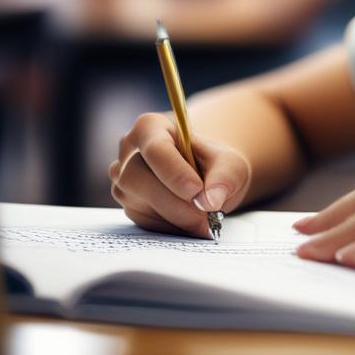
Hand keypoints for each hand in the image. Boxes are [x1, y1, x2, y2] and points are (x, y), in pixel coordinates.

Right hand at [110, 112, 251, 237]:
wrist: (208, 179)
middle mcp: (130, 152)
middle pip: (137, 177)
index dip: (174, 172)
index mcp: (151, 127)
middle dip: (173, 201)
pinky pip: (143, 221)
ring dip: (175, 217)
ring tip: (205, 220)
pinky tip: (191, 224)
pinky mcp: (129, 205)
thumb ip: (224, 177)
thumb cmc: (215, 164)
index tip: (197, 190)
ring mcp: (125, 181)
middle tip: (205, 213)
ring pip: (137, 203)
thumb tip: (211, 201)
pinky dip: (171, 227)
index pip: (154, 148)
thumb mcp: (230, 163)